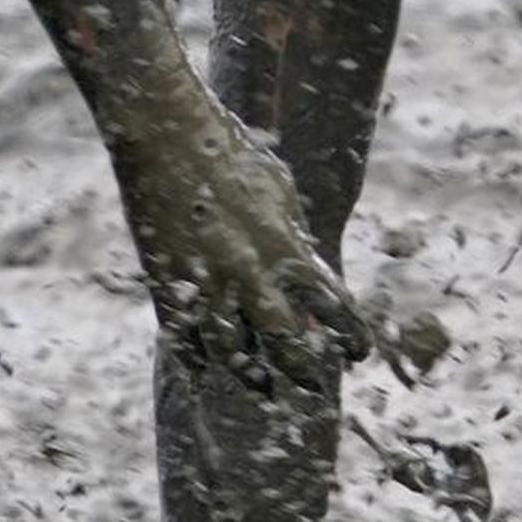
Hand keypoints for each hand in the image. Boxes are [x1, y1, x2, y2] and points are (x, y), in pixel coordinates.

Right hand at [126, 97, 368, 393]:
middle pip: (286, 345)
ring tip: (264, 388)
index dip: (351, 336)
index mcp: (288, 249)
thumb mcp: (281, 195)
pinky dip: (196, 364)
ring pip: (234, 354)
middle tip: (315, 386)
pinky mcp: (166, 285)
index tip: (358, 353)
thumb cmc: (231, 153)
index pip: (335, 308)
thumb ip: (297, 241)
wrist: (164, 133)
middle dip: (304, 370)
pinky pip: (183, 341)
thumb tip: (309, 279)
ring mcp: (207, 285)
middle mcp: (251, 275)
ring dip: (252, 377)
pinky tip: (205, 378)